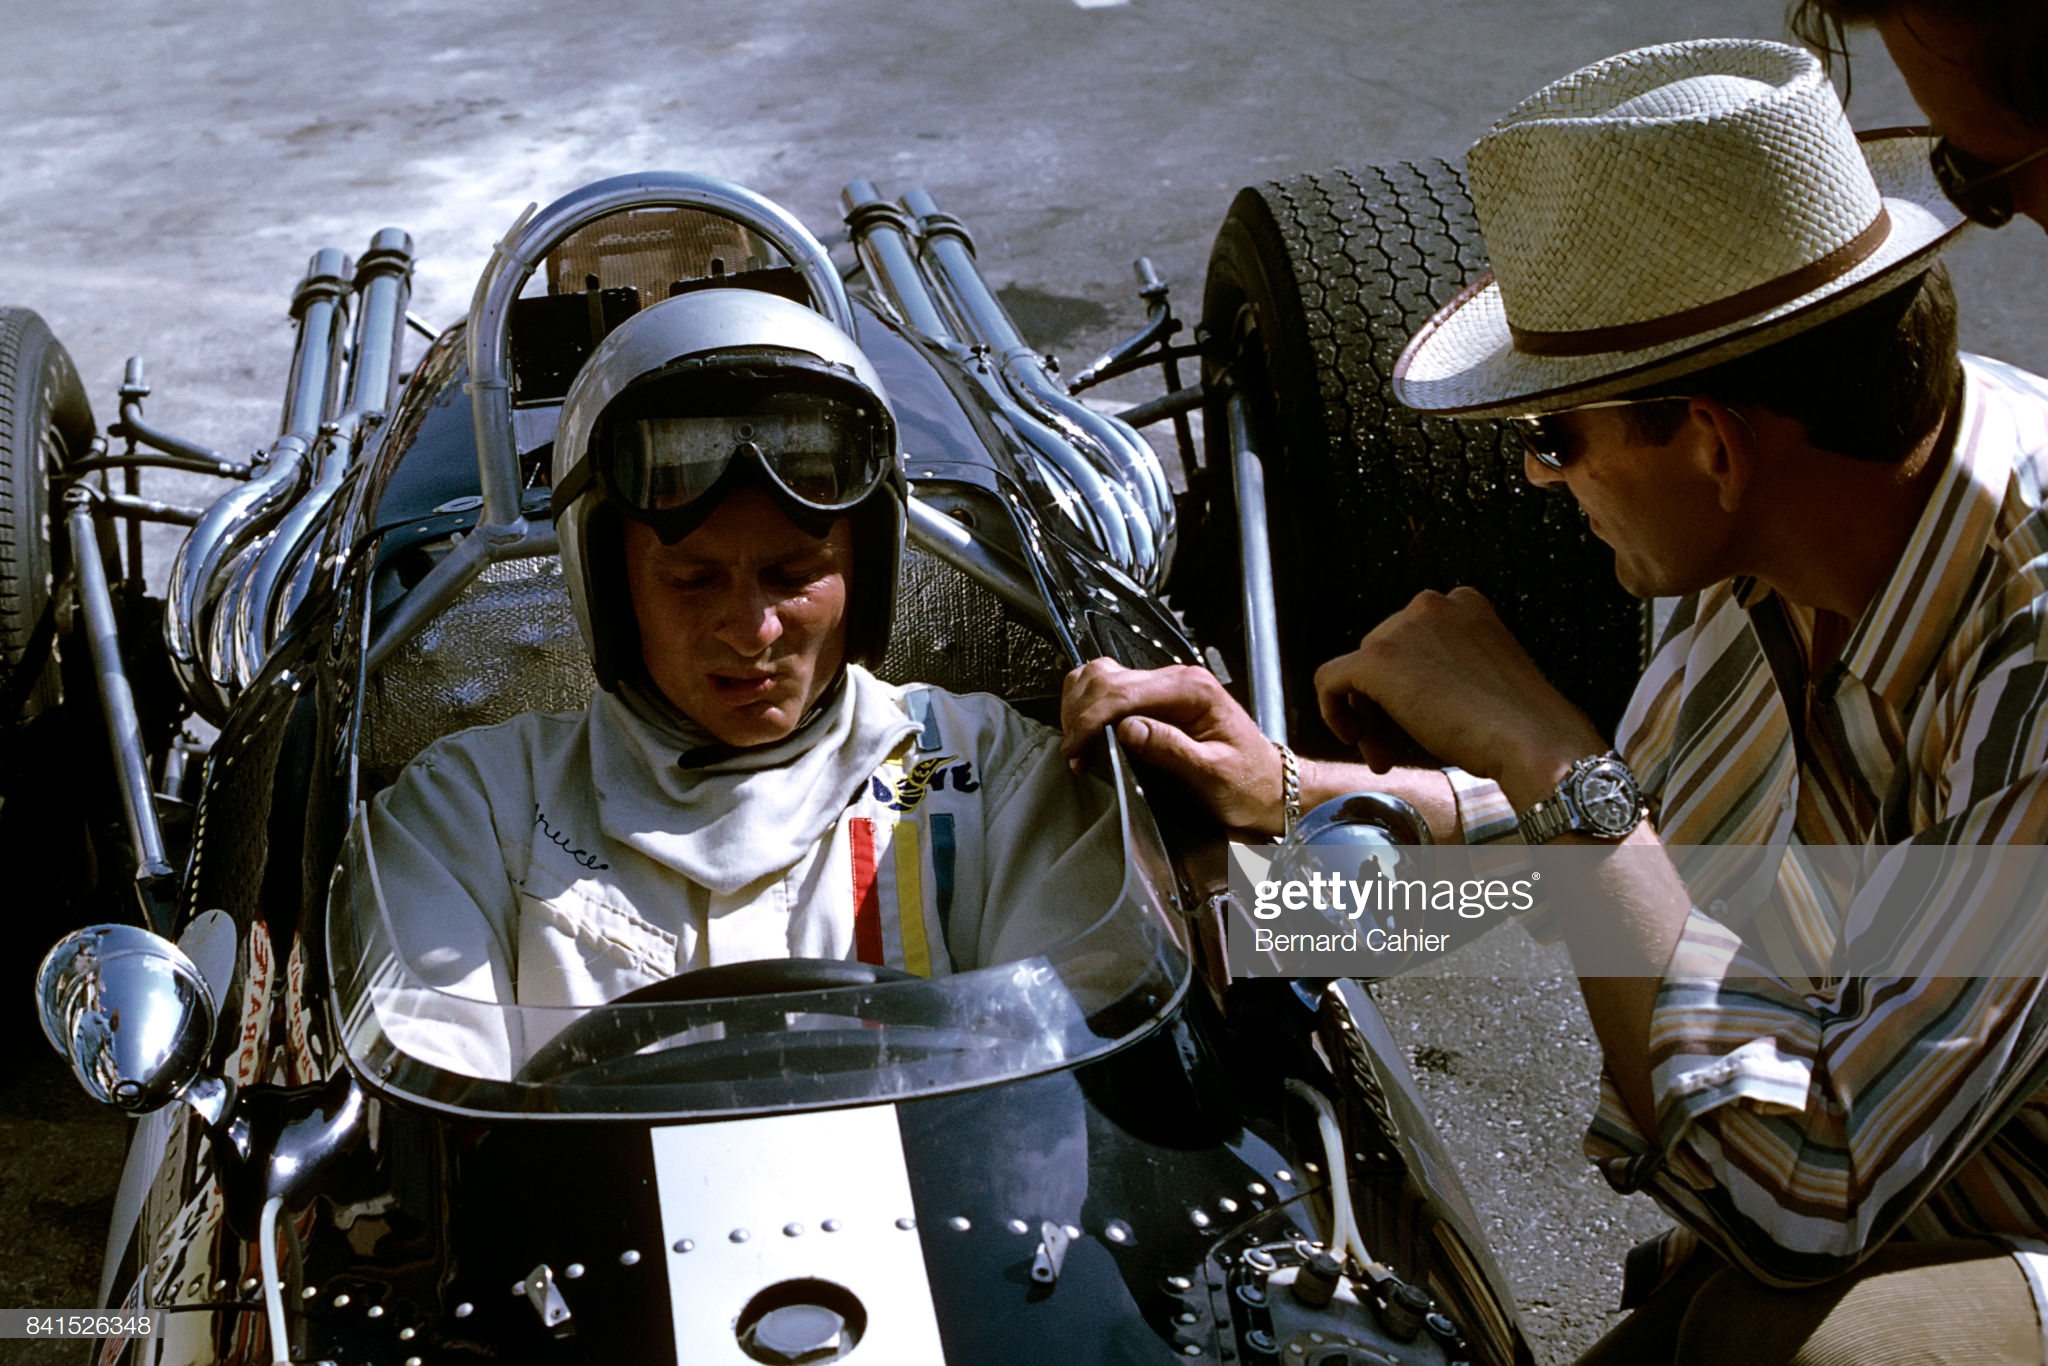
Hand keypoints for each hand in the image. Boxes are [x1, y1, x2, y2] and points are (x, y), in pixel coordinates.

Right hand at [1061, 659, 1284, 832]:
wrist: (1268, 787)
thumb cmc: (1248, 784)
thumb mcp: (1215, 774)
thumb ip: (1172, 749)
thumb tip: (1128, 729)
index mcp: (1193, 690)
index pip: (1124, 692)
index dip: (1093, 720)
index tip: (1078, 750)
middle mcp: (1176, 680)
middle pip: (1105, 679)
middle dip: (1081, 715)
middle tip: (1076, 754)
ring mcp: (1162, 688)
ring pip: (1100, 677)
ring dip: (1079, 708)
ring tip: (1079, 746)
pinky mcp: (1153, 701)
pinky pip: (1107, 690)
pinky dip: (1087, 708)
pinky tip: (1087, 735)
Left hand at [1314, 587, 1604, 805]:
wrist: (1534, 743)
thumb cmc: (1518, 727)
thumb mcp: (1480, 678)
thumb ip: (1442, 668)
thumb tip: (1397, 692)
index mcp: (1463, 604)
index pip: (1411, 642)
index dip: (1408, 688)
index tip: (1419, 725)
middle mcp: (1431, 604)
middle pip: (1382, 656)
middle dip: (1384, 706)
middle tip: (1395, 750)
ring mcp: (1403, 628)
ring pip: (1358, 673)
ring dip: (1368, 718)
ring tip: (1387, 756)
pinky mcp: (1377, 659)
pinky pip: (1329, 681)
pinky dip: (1333, 712)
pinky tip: (1356, 740)